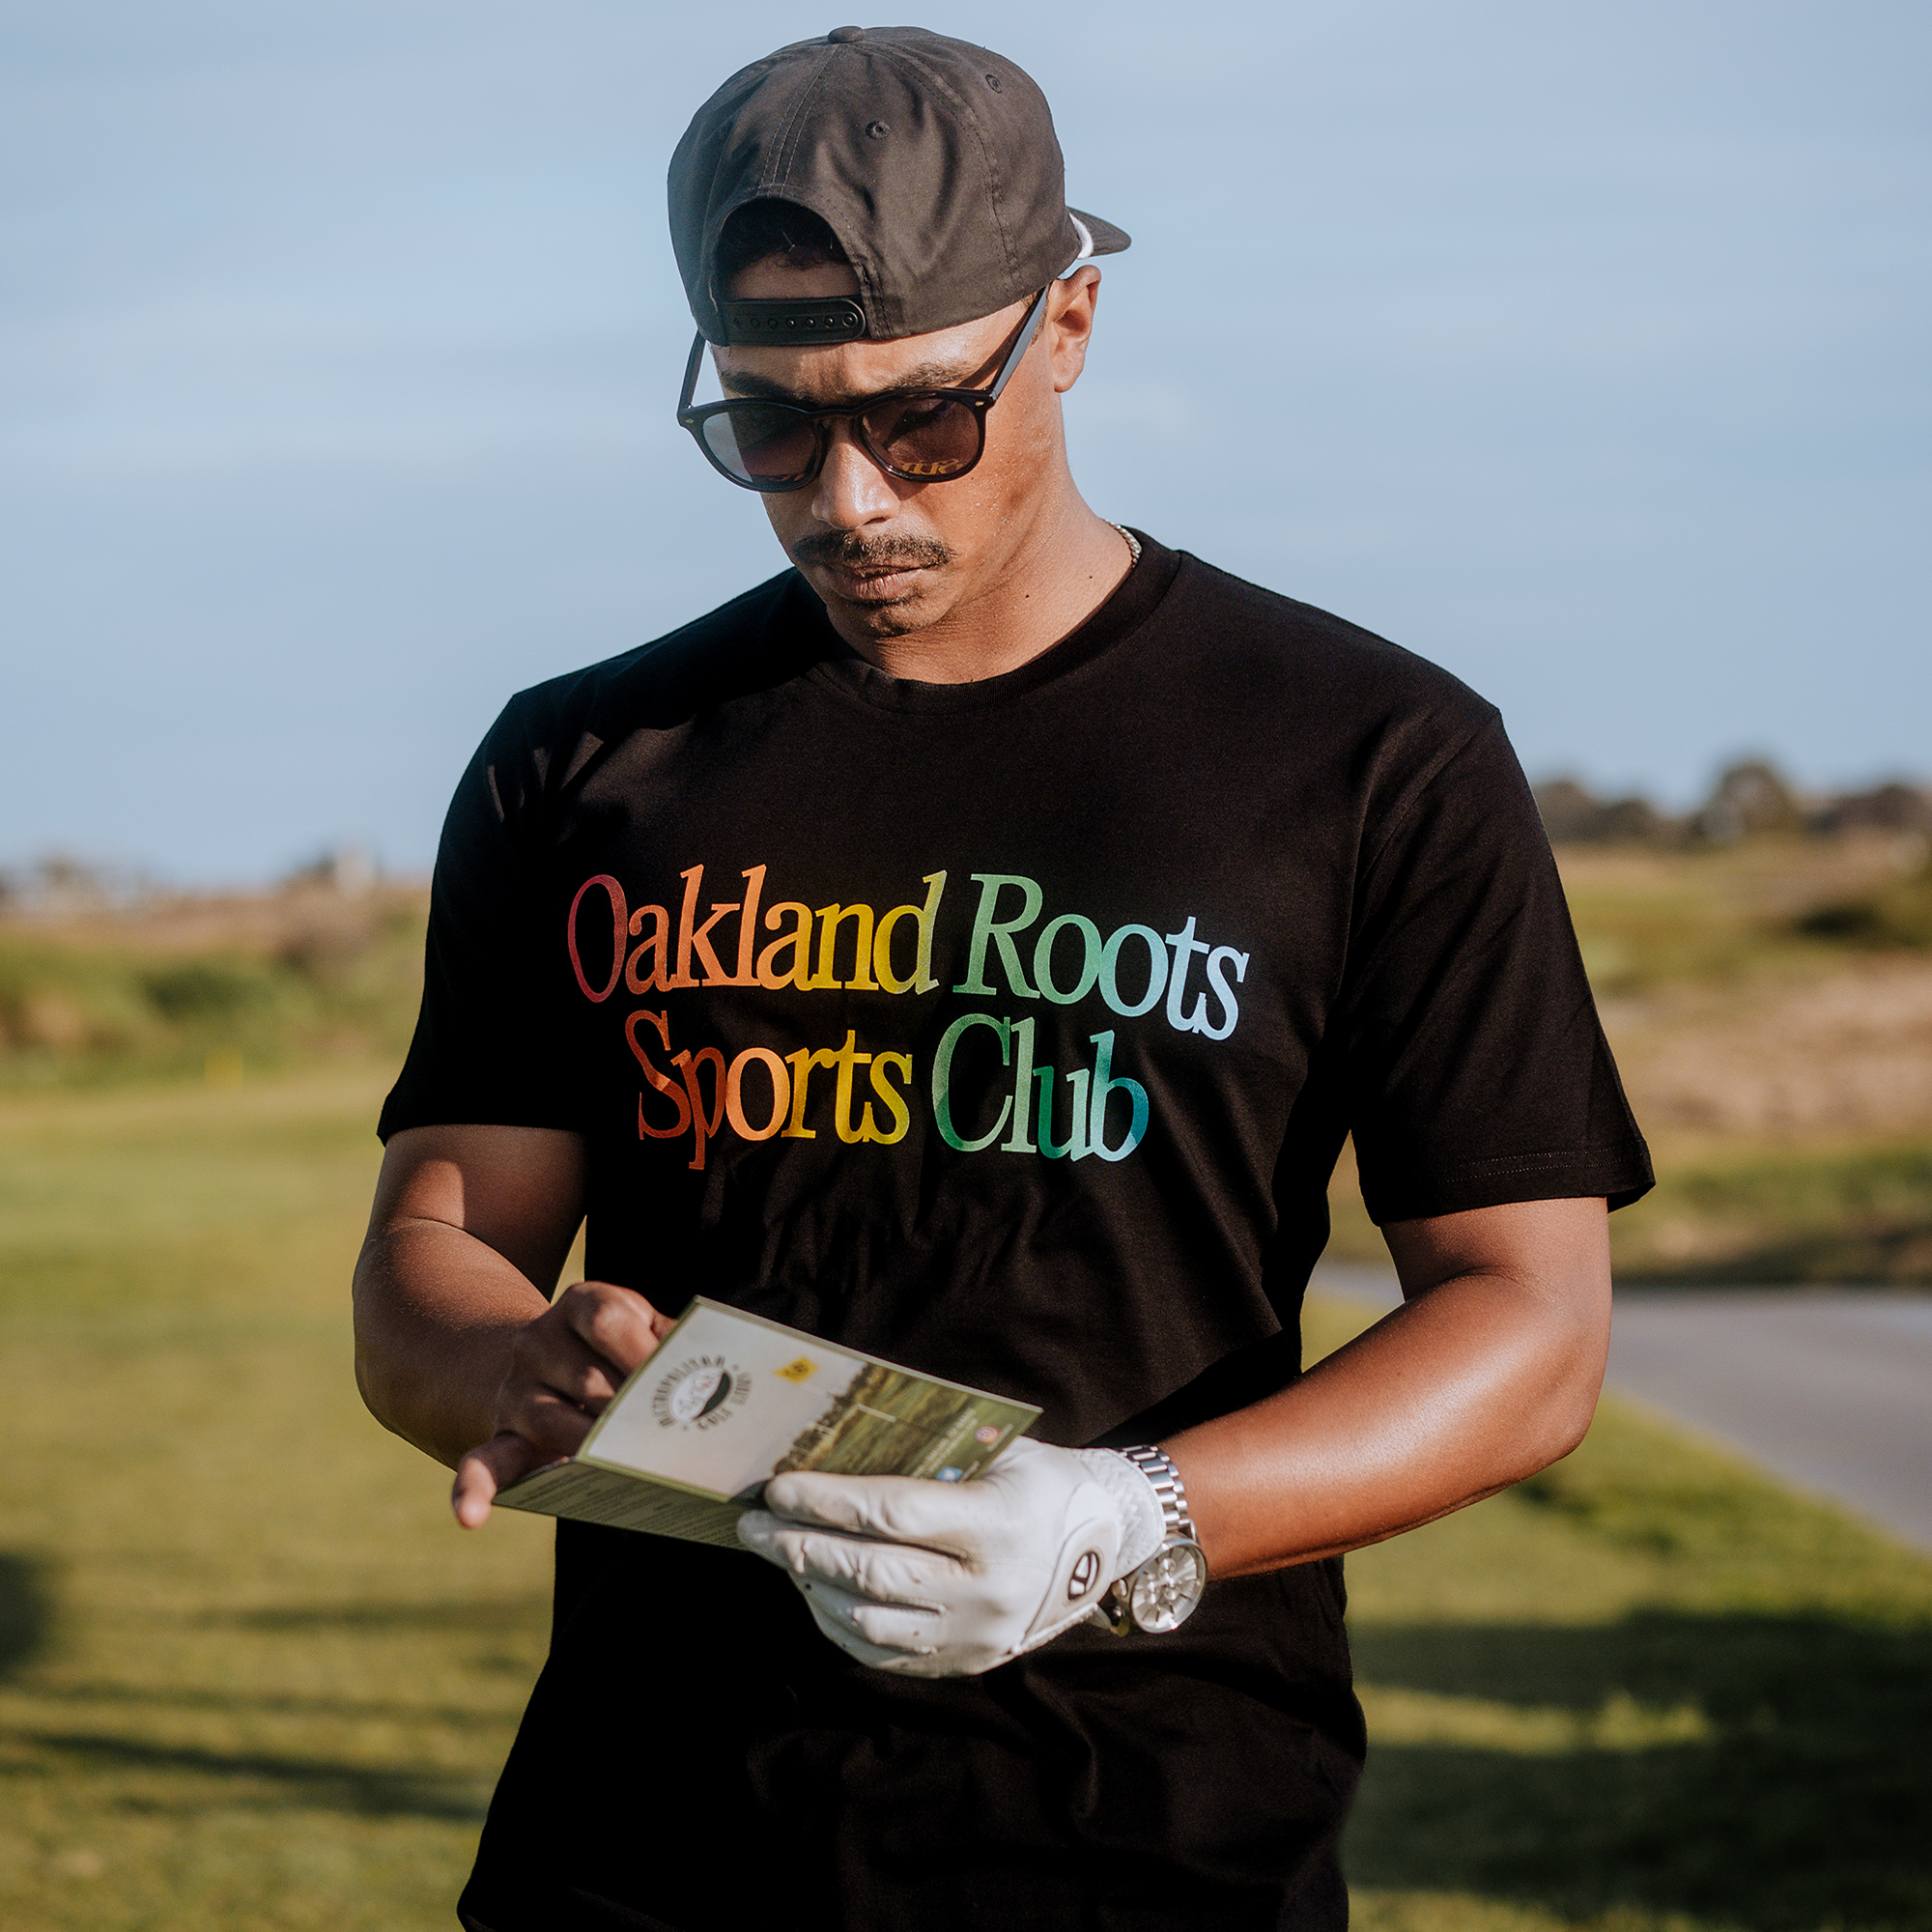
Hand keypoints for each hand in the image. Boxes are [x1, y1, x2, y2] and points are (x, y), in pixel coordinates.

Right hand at [451, 1280, 672, 1527]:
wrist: (543, 1358)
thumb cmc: (618, 1351)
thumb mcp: (643, 1330)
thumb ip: (676, 1347)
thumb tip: (726, 1380)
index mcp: (584, 1304)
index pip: (609, 1322)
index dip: (644, 1355)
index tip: (685, 1389)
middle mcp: (539, 1341)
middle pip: (585, 1379)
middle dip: (628, 1414)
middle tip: (668, 1441)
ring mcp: (515, 1389)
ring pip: (546, 1420)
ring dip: (587, 1447)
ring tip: (626, 1469)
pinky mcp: (500, 1435)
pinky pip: (481, 1462)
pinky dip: (472, 1490)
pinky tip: (470, 1517)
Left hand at [736, 1439, 1166, 1676]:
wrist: (1107, 1543)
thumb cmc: (1041, 1481)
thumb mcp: (1000, 1453)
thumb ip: (931, 1457)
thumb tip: (837, 1451)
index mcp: (995, 1526)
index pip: (891, 1515)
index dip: (827, 1501)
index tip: (777, 1488)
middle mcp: (986, 1590)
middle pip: (870, 1573)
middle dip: (800, 1546)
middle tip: (752, 1526)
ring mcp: (976, 1635)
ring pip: (870, 1623)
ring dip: (812, 1588)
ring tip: (779, 1556)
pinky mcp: (967, 1663)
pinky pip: (887, 1656)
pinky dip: (840, 1626)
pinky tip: (816, 1594)